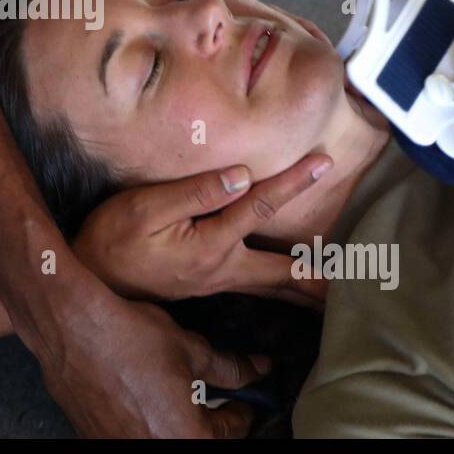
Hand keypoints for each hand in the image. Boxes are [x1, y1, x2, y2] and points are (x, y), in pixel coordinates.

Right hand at [38, 292, 270, 437]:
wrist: (71, 328)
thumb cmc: (129, 337)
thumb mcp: (191, 348)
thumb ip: (230, 367)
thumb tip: (258, 370)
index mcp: (186, 437)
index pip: (230, 434)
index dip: (241, 412)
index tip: (244, 400)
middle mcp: (153, 449)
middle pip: (196, 440)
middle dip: (209, 422)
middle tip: (216, 401)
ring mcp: (119, 446)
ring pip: (163, 439)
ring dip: (176, 423)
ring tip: (175, 395)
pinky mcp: (94, 437)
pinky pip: (131, 435)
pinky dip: (145, 422)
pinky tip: (142, 396)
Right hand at [71, 154, 331, 306]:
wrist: (90, 278)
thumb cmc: (112, 238)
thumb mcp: (145, 208)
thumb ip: (195, 192)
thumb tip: (241, 175)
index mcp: (211, 245)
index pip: (260, 206)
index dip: (293, 182)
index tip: (324, 162)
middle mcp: (222, 269)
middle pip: (284, 270)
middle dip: (323, 270)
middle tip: (363, 274)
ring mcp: (216, 281)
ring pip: (273, 285)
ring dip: (307, 286)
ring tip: (339, 290)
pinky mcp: (207, 284)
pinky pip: (257, 286)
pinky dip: (282, 287)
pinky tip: (290, 286)